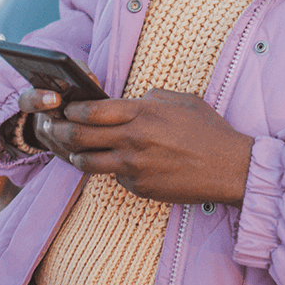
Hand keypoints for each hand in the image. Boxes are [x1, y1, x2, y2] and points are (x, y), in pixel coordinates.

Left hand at [35, 89, 253, 205]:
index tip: (68, 108)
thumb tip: (131, 100)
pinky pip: (114, 176)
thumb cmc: (210, 131)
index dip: (73, 109)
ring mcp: (135, 166)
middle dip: (61, 131)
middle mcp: (134, 139)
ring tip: (72, 150)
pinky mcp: (139, 187)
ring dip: (75, 155)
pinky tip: (113, 164)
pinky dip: (111, 170)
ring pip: (87, 162)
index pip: (92, 110)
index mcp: (143, 113)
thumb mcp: (182, 101)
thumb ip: (151, 98)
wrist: (230, 168)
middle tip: (54, 128)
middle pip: (80, 136)